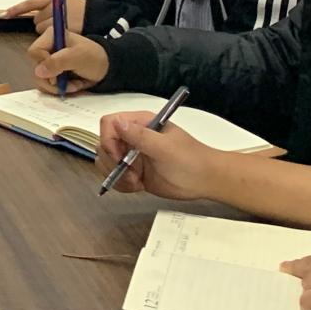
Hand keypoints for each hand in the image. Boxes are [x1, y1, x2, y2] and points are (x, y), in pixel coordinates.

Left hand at [5, 0, 86, 33]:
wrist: (99, 14)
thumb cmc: (79, 8)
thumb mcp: (63, 1)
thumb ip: (48, 6)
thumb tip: (33, 14)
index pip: (30, 3)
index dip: (16, 9)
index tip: (5, 15)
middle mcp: (52, 7)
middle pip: (36, 20)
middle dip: (42, 22)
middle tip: (56, 22)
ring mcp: (58, 19)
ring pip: (42, 30)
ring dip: (48, 32)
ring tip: (62, 28)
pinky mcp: (64, 30)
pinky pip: (52, 37)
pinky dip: (55, 38)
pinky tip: (63, 36)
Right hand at [29, 31, 108, 93]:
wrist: (107, 68)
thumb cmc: (94, 57)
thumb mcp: (77, 57)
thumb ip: (58, 62)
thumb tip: (38, 71)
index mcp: (51, 36)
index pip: (34, 51)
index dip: (44, 63)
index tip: (58, 71)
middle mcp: (47, 48)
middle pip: (36, 67)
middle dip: (53, 79)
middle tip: (68, 82)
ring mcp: (49, 62)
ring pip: (40, 78)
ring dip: (57, 86)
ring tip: (74, 85)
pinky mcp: (52, 73)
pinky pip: (46, 85)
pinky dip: (59, 88)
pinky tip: (72, 85)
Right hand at [93, 113, 219, 198]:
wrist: (206, 181)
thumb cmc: (190, 160)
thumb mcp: (165, 148)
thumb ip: (140, 136)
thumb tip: (116, 122)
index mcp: (140, 123)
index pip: (109, 123)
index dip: (108, 140)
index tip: (119, 157)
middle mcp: (133, 136)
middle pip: (103, 144)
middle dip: (113, 162)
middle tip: (132, 174)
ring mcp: (132, 155)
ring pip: (106, 162)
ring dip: (116, 175)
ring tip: (136, 182)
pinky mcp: (134, 171)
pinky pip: (115, 176)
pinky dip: (121, 184)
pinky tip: (137, 187)